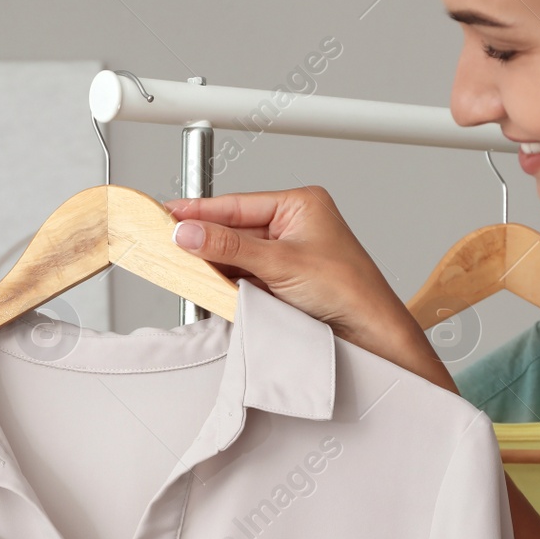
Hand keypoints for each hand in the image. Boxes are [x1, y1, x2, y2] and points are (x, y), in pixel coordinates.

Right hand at [166, 188, 452, 389]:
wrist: (371, 334)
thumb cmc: (348, 290)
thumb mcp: (281, 263)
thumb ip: (230, 247)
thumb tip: (190, 233)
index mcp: (301, 205)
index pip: (237, 204)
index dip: (200, 210)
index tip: (168, 214)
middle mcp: (294, 226)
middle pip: (234, 229)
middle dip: (205, 239)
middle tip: (168, 243)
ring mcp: (289, 255)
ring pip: (238, 255)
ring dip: (216, 264)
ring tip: (184, 266)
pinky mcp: (284, 282)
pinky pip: (246, 276)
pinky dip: (228, 282)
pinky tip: (211, 285)